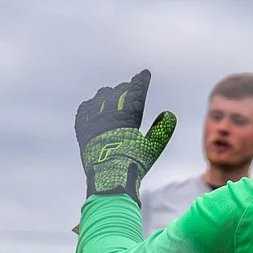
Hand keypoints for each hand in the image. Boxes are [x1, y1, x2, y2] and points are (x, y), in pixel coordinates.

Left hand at [73, 69, 176, 201]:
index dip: (141, 82)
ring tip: (110, 92)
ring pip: (99, 99)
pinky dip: (88, 106)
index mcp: (128, 118)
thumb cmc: (133, 165)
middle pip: (117, 94)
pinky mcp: (83, 132)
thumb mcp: (151, 148)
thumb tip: (169, 115)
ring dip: (107, 94)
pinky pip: (83, 112)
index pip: (135, 94)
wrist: (109, 178)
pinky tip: (90, 105)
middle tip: (129, 86)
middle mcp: (110, 116)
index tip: (144, 73)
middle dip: (125, 88)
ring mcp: (94, 122)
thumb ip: (160, 130)